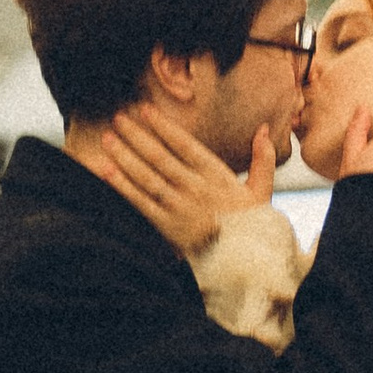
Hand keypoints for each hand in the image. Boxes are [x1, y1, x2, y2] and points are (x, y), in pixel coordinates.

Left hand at [97, 106, 274, 253]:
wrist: (244, 262)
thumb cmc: (251, 225)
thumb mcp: (262, 191)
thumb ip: (262, 158)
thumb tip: (265, 129)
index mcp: (216, 175)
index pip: (185, 145)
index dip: (164, 126)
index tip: (146, 110)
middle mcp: (195, 188)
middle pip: (160, 157)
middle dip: (137, 136)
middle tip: (119, 118)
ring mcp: (179, 207)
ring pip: (147, 177)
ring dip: (125, 156)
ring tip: (108, 139)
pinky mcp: (167, 226)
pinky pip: (141, 202)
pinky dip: (122, 185)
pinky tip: (107, 170)